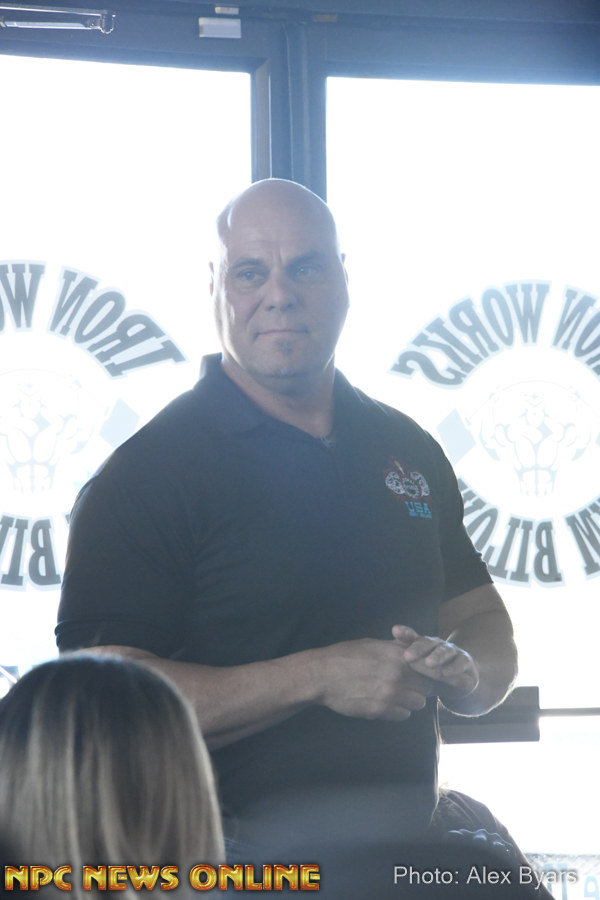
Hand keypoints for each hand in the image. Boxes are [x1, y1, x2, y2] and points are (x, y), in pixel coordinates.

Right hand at [315, 637, 433, 721]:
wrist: (322, 675)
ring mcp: (390, 694)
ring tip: (397, 695)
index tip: (423, 674)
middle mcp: (397, 674)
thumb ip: (395, 649)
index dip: (427, 671)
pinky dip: (399, 711)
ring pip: (418, 703)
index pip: (428, 666)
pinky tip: (387, 703)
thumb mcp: (372, 645)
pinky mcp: (380, 710)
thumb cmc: (345, 656)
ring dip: (411, 700)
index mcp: (396, 655)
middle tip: (408, 686)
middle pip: (426, 686)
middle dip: (420, 686)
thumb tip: (411, 650)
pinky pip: (404, 715)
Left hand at [392, 625, 478, 701]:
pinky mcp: (466, 661)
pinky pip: (460, 663)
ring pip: (444, 651)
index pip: (412, 637)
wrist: (460, 682)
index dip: (404, 634)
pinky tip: (446, 672)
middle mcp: (437, 645)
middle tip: (408, 656)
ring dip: (437, 657)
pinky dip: (453, 668)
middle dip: (418, 648)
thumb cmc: (432, 675)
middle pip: (427, 643)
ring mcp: (452, 651)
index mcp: (423, 644)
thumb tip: (384, 661)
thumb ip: (405, 664)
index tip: (395, 631)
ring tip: (429, 663)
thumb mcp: (418, 671)